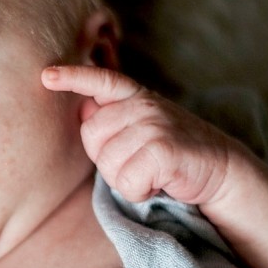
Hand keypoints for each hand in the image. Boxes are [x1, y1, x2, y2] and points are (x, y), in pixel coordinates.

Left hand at [42, 65, 239, 205]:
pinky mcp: (163, 150)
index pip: (102, 80)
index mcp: (137, 96)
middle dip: (107, 159)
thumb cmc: (174, 153)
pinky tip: (158, 184)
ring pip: (108, 163)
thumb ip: (114, 119)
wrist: (221, 170)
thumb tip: (83, 107)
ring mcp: (155, 124)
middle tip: (137, 163)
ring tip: (151, 173)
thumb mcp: (142, 129)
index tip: (47, 75)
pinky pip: (127, 181)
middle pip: (91, 135)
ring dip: (126, 179)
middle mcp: (144, 105)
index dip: (74, 76)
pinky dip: (139, 192)